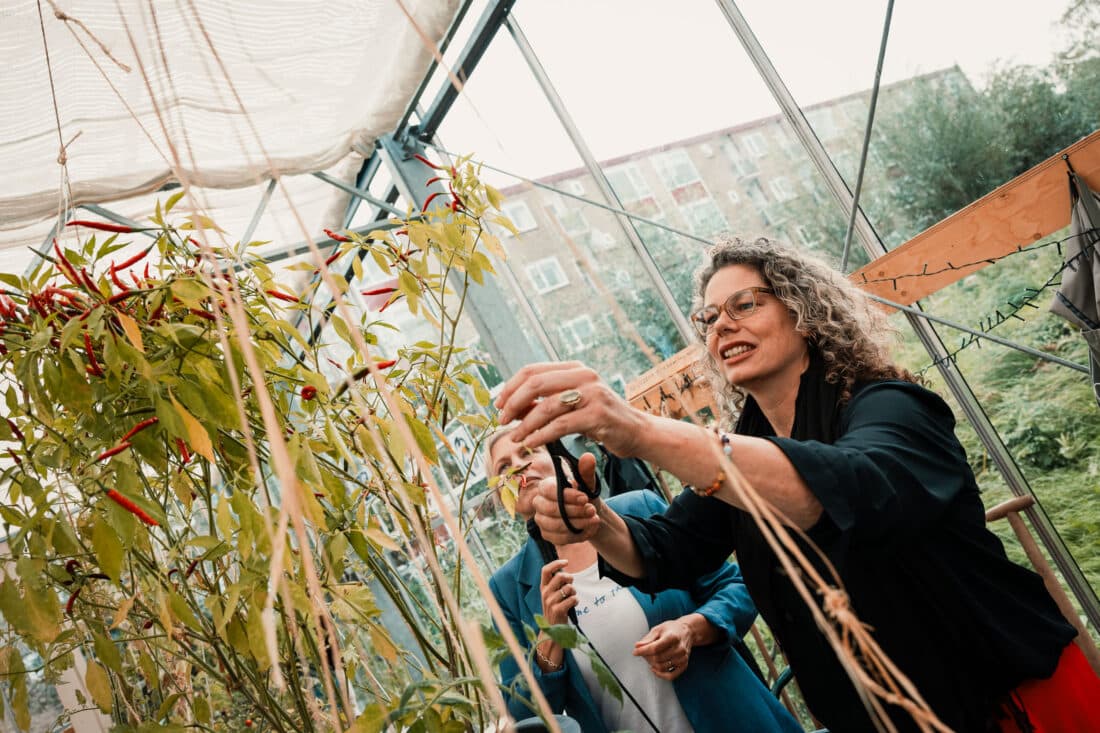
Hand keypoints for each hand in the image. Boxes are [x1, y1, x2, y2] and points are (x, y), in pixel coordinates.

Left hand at [494, 361, 645, 456]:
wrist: (636, 431)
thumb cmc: (600, 419)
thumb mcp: (573, 405)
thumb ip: (544, 403)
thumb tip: (510, 408)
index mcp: (574, 368)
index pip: (533, 370)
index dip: (511, 387)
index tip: (498, 405)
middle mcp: (584, 376)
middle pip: (536, 383)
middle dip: (513, 403)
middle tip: (502, 420)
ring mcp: (592, 394)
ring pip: (546, 406)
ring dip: (525, 424)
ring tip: (515, 438)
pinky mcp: (597, 415)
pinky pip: (560, 425)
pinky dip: (541, 435)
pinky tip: (531, 443)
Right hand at [531, 454, 601, 545]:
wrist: (589, 513)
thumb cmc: (585, 494)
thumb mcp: (588, 483)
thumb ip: (586, 472)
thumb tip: (588, 457)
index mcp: (545, 487)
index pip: (548, 490)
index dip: (567, 496)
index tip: (585, 498)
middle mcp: (538, 503)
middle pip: (551, 510)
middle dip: (574, 511)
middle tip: (592, 509)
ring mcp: (541, 521)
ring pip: (556, 526)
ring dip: (578, 524)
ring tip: (594, 519)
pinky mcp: (547, 535)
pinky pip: (561, 539)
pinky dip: (578, 535)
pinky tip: (591, 528)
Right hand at [539, 558, 576, 625]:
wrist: (551, 629)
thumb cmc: (555, 608)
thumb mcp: (551, 595)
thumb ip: (556, 584)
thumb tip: (566, 573)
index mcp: (543, 587)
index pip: (545, 570)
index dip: (556, 563)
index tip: (566, 562)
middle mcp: (545, 593)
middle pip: (560, 576)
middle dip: (570, 578)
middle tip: (571, 584)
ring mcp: (550, 602)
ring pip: (569, 588)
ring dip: (574, 591)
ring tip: (571, 597)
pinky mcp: (557, 610)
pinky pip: (572, 599)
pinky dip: (576, 600)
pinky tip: (573, 604)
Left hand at [633, 619, 694, 680]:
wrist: (687, 632)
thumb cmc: (671, 629)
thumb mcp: (658, 629)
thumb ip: (647, 639)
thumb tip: (637, 646)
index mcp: (672, 637)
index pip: (655, 648)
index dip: (642, 651)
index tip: (635, 652)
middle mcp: (679, 649)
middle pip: (657, 658)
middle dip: (646, 657)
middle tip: (643, 652)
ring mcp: (682, 658)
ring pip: (661, 667)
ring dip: (652, 664)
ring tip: (650, 657)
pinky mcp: (684, 665)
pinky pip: (670, 676)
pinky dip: (660, 674)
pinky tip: (655, 668)